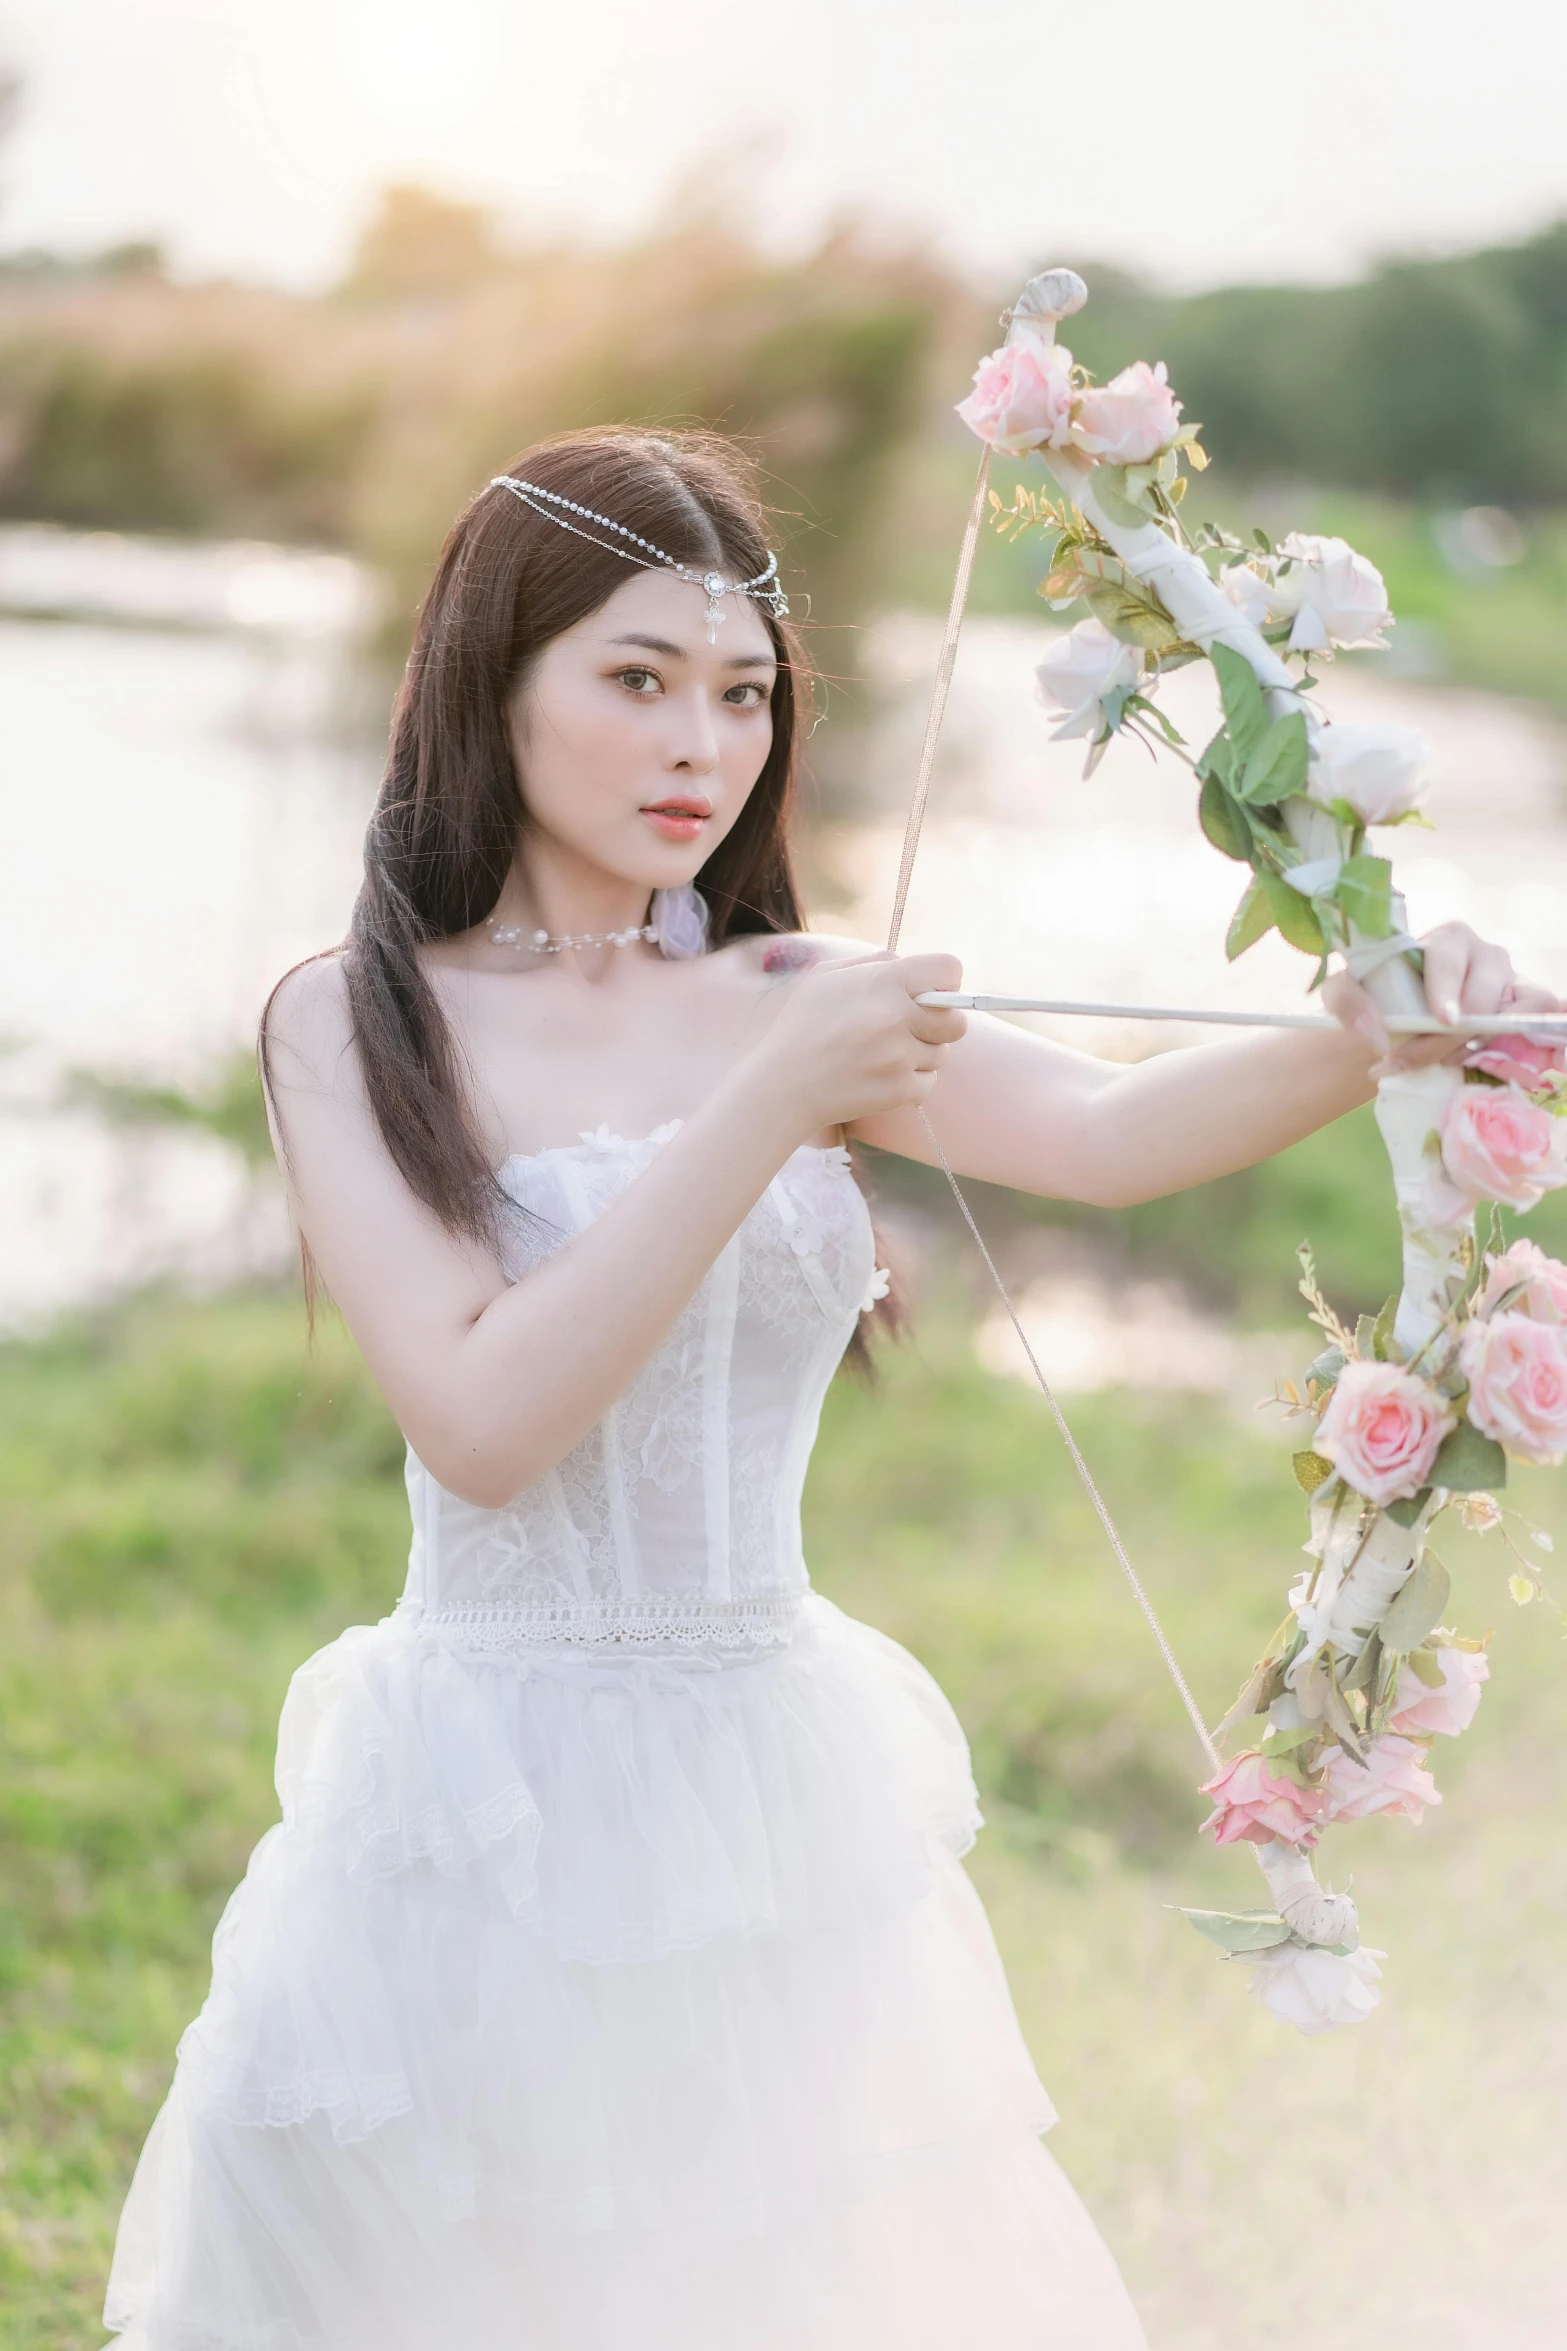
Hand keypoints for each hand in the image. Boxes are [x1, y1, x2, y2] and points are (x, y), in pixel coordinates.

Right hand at [749, 951, 967, 1131]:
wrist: (783, 1085)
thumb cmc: (804, 1026)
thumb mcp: (827, 976)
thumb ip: (874, 963)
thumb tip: (910, 965)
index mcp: (883, 982)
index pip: (949, 969)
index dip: (944, 982)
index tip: (929, 995)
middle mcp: (896, 1017)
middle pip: (956, 1020)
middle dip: (940, 1024)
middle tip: (911, 1029)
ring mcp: (899, 1056)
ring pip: (942, 1054)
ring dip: (921, 1055)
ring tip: (884, 1055)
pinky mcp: (899, 1090)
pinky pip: (928, 1083)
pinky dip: (910, 1082)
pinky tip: (880, 1076)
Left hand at [1323, 921, 1560, 1076]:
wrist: (1396, 1020)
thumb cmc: (1377, 998)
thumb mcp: (1346, 993)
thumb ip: (1347, 1002)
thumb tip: (1377, 1035)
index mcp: (1446, 939)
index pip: (1450, 958)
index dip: (1447, 988)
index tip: (1442, 1019)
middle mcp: (1484, 954)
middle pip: (1482, 992)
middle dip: (1454, 1033)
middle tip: (1424, 1059)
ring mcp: (1510, 979)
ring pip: (1520, 1001)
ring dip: (1490, 1037)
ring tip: (1452, 1060)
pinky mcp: (1526, 1004)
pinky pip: (1541, 1014)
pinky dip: (1529, 1035)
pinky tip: (1494, 1057)